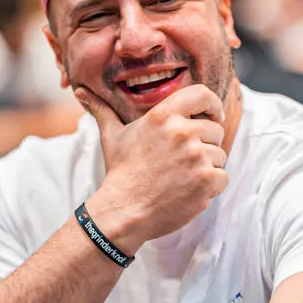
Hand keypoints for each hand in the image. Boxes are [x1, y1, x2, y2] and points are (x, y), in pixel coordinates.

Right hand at [77, 84, 227, 252]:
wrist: (125, 210)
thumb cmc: (120, 173)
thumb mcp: (112, 136)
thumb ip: (102, 110)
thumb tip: (80, 92)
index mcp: (163, 115)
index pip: (203, 94)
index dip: (213, 105)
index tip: (214, 116)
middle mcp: (182, 132)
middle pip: (215, 130)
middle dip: (206, 145)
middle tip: (184, 161)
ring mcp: (197, 156)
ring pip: (220, 156)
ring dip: (207, 168)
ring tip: (181, 178)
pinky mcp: (206, 179)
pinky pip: (223, 177)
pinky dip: (211, 187)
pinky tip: (189, 191)